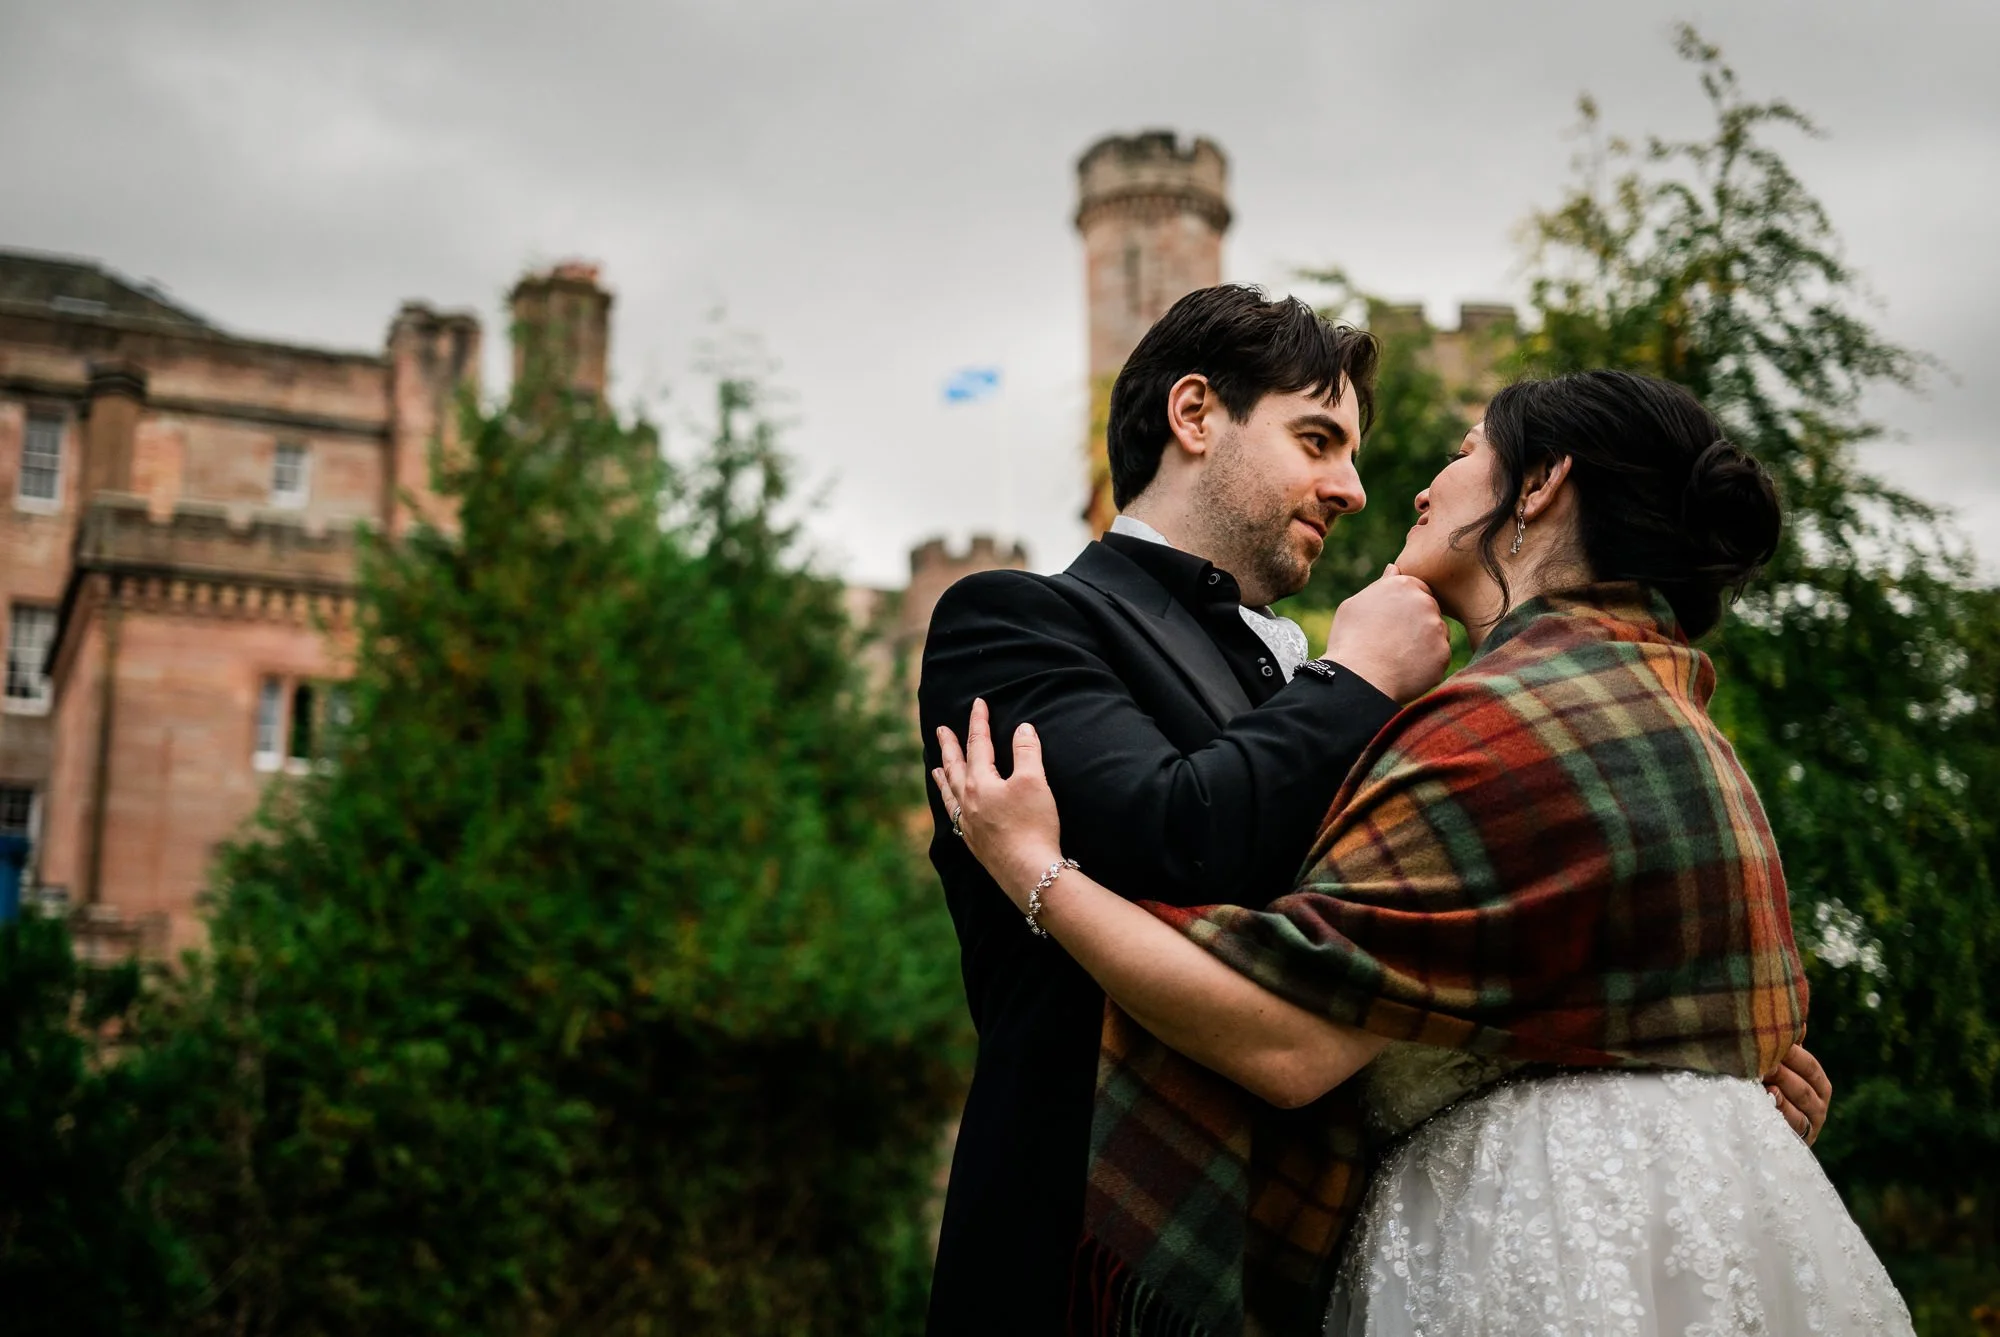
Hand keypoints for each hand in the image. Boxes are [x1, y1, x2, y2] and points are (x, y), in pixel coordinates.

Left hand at [933, 699, 1064, 906]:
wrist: (1030, 872)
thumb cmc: (1032, 825)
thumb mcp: (1034, 782)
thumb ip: (1027, 752)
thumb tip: (1022, 728)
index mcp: (979, 783)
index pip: (978, 744)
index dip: (979, 722)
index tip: (978, 704)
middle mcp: (967, 802)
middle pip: (954, 767)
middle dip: (949, 746)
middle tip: (941, 730)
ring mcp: (969, 824)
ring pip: (949, 793)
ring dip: (943, 777)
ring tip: (935, 767)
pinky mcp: (975, 843)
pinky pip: (954, 815)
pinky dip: (950, 804)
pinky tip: (954, 808)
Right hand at [1322, 564, 1450, 704]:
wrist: (1359, 679)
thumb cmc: (1350, 640)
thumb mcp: (1355, 604)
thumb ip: (1381, 585)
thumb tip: (1394, 568)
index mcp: (1403, 585)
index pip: (1417, 589)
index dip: (1404, 607)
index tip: (1390, 623)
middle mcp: (1425, 602)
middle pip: (1430, 610)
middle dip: (1416, 624)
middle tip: (1392, 642)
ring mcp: (1437, 628)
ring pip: (1436, 634)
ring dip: (1423, 643)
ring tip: (1396, 657)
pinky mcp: (1444, 654)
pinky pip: (1438, 658)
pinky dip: (1426, 664)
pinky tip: (1404, 670)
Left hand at [1765, 1035, 1831, 1145]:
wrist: (1759, 1128)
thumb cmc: (1769, 1088)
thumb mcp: (1780, 1068)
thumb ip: (1787, 1047)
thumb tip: (1798, 1023)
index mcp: (1818, 1084)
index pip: (1809, 1066)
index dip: (1793, 1054)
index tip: (1772, 1041)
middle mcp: (1819, 1105)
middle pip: (1804, 1085)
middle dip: (1784, 1070)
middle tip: (1763, 1058)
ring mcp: (1810, 1124)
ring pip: (1801, 1103)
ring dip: (1782, 1087)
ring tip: (1765, 1073)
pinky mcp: (1798, 1139)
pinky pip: (1793, 1124)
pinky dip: (1781, 1109)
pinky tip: (1768, 1095)